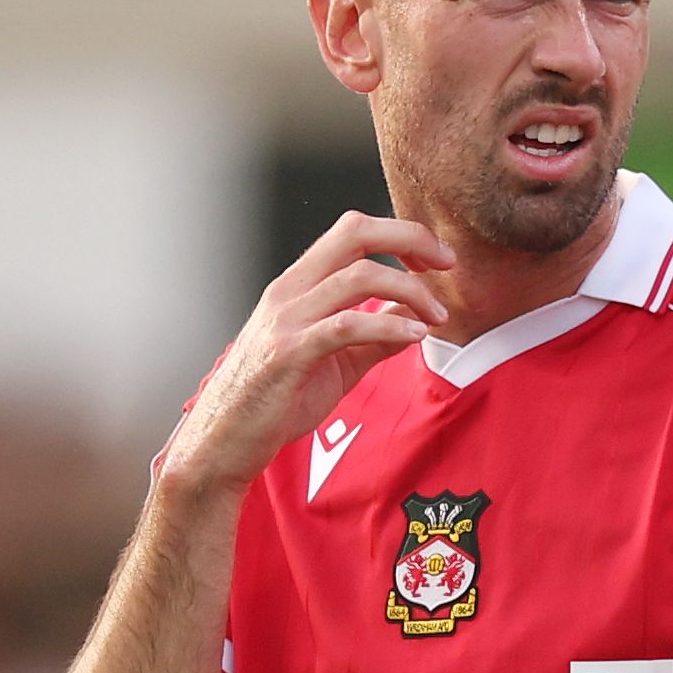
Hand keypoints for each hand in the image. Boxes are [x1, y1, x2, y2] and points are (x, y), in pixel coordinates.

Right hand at [157, 212, 455, 494]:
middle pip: (355, 233)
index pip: (353, 231)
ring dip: (410, 290)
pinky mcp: (290, 353)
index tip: (436, 259)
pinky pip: (346, 325)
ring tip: (438, 317)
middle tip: (447, 264)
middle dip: (410, 239)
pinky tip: (415, 335)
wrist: (225, 440)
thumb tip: (418, 321)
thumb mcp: (337, 362)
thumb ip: (376, 337)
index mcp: (299, 285)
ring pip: (358, 275)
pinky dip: (388, 324)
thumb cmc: (275, 400)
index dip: (401, 234)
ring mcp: (287, 319)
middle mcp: (290, 291)